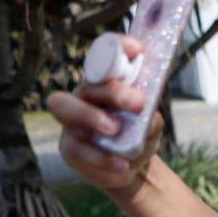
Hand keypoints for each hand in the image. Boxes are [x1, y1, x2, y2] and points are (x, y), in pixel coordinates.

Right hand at [46, 35, 161, 196]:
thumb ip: (149, 116)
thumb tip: (146, 113)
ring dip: (92, 117)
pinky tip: (121, 165)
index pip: (105, 60)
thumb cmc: (138, 136)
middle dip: (110, 90)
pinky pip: (79, 149)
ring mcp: (73, 123)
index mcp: (105, 86)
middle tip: (137, 103)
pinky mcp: (70, 148)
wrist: (133, 168)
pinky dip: (102, 158)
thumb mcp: (151, 125)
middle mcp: (84, 98)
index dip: (116, 48)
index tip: (136, 49)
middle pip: (86, 85)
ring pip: (67, 109)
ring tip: (116, 130)